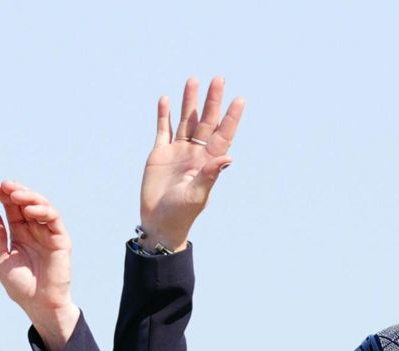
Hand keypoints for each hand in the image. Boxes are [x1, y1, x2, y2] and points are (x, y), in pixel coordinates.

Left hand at [0, 181, 78, 350]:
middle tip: (4, 185)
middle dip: (15, 191)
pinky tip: (29, 209)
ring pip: (42, 206)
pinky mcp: (61, 240)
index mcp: (20, 234)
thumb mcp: (1, 259)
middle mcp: (34, 231)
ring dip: (29, 196)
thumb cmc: (21, 286)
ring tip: (15, 194)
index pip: (13, 208)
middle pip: (26, 203)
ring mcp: (48, 234)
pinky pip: (54, 219)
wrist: (39, 305)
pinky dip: (43, 211)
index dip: (4, 196)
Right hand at [140, 76, 245, 252]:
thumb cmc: (182, 213)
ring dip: (189, 101)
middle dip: (211, 101)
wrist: (159, 223)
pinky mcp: (160, 154)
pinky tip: (166, 99)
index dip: (231, 117)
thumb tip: (228, 158)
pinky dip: (163, 115)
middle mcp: (196, 153)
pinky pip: (163, 130)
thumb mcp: (197, 195)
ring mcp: (178, 151)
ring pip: (185, 121)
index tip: (239, 99)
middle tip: (218, 79)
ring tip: (193, 80)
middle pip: (205, 122)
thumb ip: (210, 175)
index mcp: (208, 162)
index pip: (223, 135)